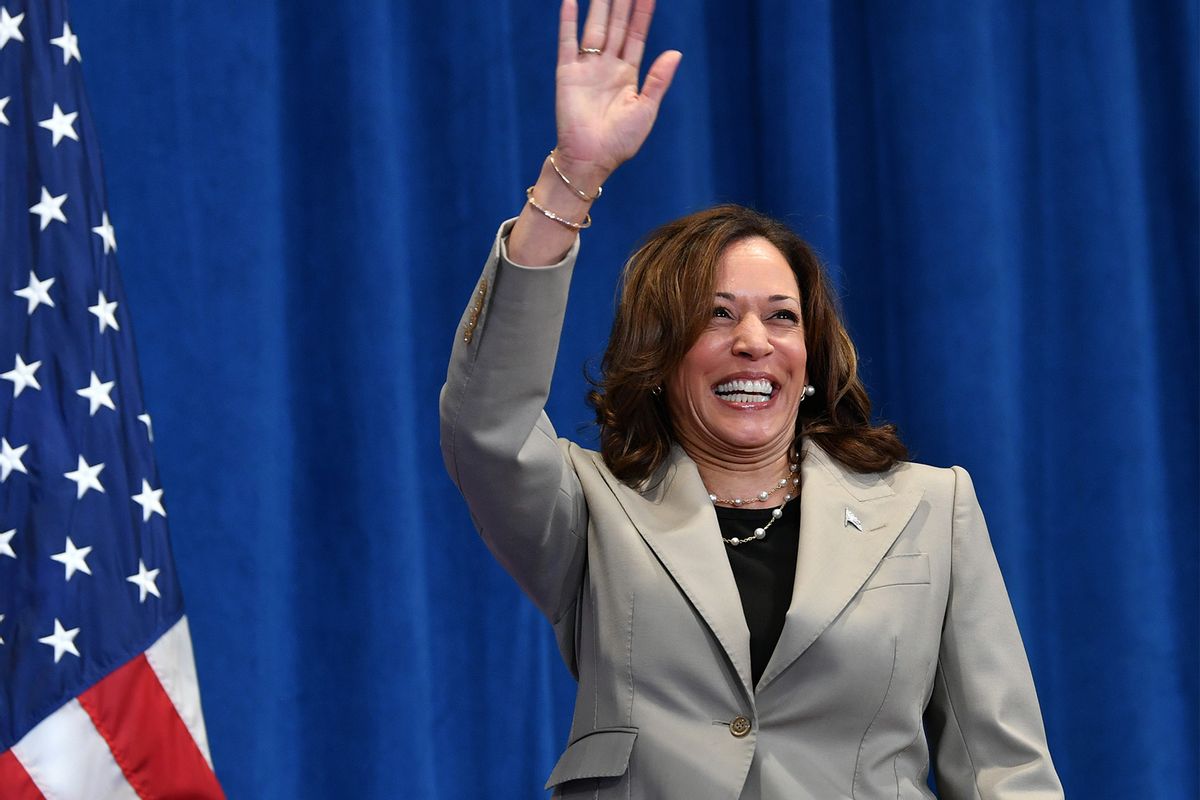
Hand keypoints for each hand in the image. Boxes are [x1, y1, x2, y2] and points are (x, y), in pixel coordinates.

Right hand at [554, 0, 680, 179]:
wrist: (591, 160)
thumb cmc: (620, 141)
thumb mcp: (646, 109)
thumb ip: (658, 79)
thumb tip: (676, 52)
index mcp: (627, 73)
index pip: (636, 34)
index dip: (642, 12)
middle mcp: (607, 66)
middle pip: (616, 25)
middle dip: (621, 1)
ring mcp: (586, 68)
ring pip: (595, 27)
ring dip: (599, 4)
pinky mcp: (567, 74)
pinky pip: (567, 42)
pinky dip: (568, 22)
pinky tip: (571, 1)